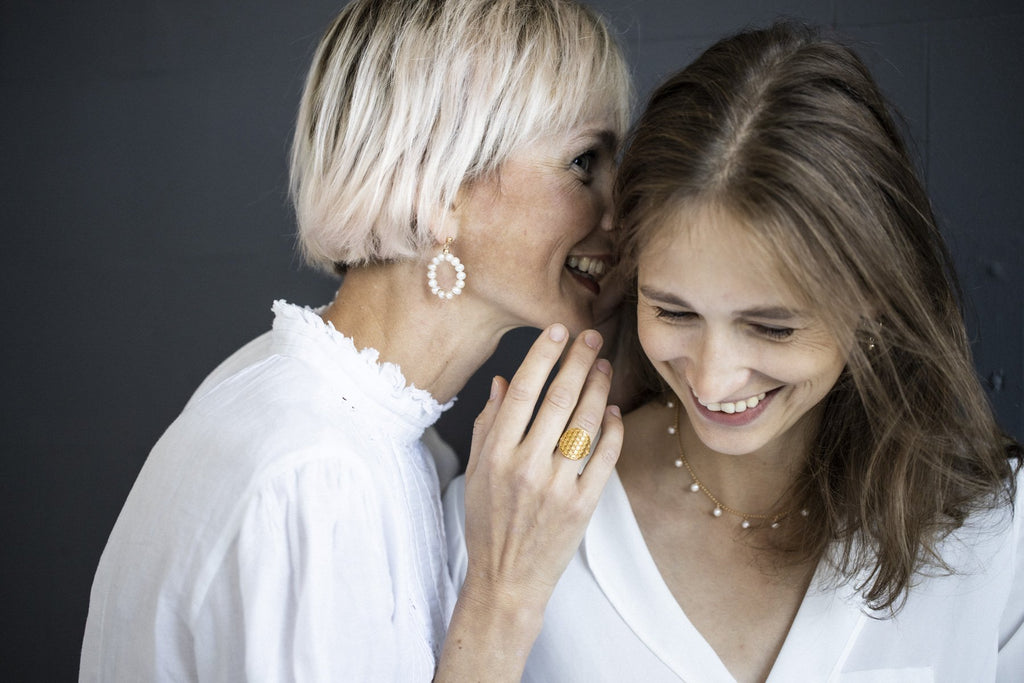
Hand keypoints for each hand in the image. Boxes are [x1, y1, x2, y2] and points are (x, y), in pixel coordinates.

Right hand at [436, 323, 622, 680]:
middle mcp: (525, 466)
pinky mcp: (582, 506)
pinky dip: (611, 430)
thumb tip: (501, 382)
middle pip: (558, 400)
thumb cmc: (487, 524)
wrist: (506, 580)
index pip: (522, 391)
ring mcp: (556, 487)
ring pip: (585, 424)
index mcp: (495, 454)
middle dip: (577, 361)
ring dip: (598, 389)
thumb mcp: (475, 472)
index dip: (542, 356)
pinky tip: (612, 411)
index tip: (557, 331)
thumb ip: (487, 425)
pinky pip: (604, 458)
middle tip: (592, 337)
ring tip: (604, 366)